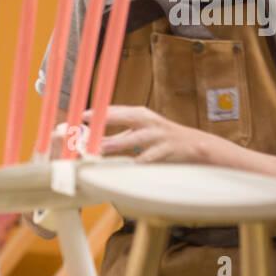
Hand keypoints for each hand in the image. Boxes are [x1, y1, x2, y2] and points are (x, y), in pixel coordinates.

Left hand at [84, 105, 209, 163]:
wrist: (193, 144)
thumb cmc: (160, 137)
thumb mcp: (140, 131)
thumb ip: (118, 134)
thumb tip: (93, 139)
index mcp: (140, 114)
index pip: (117, 109)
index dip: (99, 111)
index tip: (82, 115)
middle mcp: (149, 121)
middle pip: (127, 117)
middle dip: (108, 119)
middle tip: (90, 124)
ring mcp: (158, 135)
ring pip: (136, 138)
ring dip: (118, 143)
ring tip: (103, 148)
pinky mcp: (166, 150)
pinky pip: (150, 157)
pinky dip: (138, 162)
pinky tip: (127, 165)